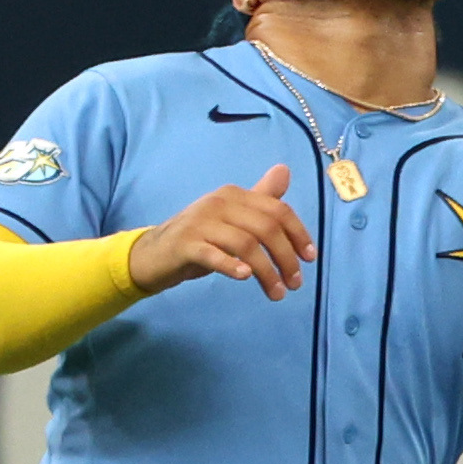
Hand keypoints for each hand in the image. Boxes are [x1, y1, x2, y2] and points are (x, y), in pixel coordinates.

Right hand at [127, 163, 315, 301]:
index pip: (277, 210)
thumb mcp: (231, 218)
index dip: (298, 234)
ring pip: (245, 244)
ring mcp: (200, 223)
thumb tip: (285, 170)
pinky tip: (245, 278)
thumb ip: (259, 199)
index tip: (310, 259)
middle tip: (295, 284)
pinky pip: (213, 255)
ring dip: (266, 272)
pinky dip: (231, 266)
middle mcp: (219, 203)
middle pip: (266, 228)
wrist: (153, 254)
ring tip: (277, 293)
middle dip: (286, 257)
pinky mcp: (185, 245)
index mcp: (234, 195)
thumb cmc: (198, 238)